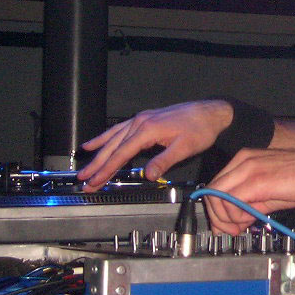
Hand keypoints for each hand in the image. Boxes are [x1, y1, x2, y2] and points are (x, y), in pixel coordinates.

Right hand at [76, 100, 233, 190]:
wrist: (210, 112)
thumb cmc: (200, 130)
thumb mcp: (184, 148)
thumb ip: (164, 160)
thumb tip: (148, 175)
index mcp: (148, 130)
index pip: (122, 153)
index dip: (107, 169)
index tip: (95, 182)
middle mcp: (140, 122)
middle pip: (113, 147)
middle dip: (98, 165)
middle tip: (83, 181)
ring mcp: (141, 119)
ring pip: (113, 138)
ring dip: (98, 153)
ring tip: (84, 167)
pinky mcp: (144, 119)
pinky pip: (119, 129)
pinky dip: (105, 137)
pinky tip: (94, 143)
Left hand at [202, 148, 294, 234]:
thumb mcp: (271, 191)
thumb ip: (251, 203)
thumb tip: (237, 219)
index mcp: (245, 159)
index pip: (216, 185)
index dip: (218, 209)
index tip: (226, 224)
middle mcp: (243, 160)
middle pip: (212, 191)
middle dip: (218, 216)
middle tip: (230, 230)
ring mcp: (249, 168)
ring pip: (217, 196)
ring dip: (226, 217)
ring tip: (242, 226)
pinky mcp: (257, 180)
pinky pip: (232, 201)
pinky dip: (235, 216)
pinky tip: (248, 220)